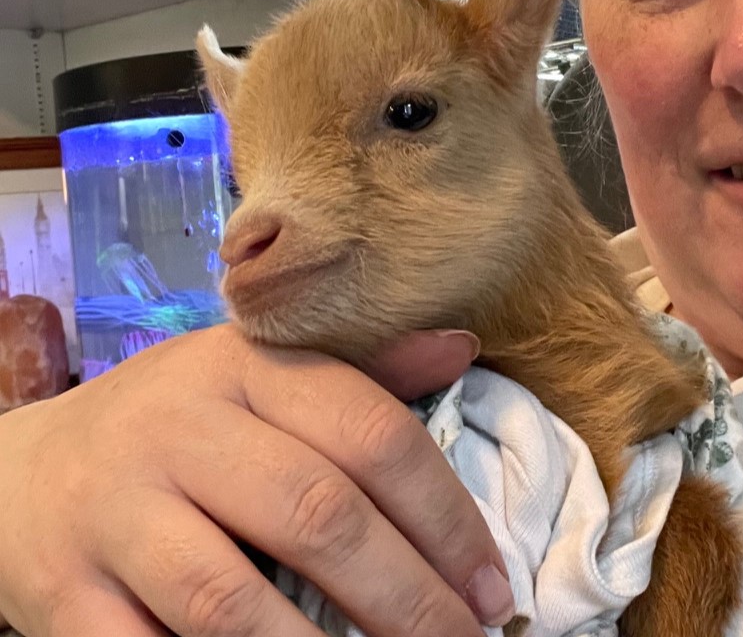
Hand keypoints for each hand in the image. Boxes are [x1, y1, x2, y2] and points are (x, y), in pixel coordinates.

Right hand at [0, 324, 511, 636]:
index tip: (493, 585)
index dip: (445, 514)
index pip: (369, 431)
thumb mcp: (262, 374)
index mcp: (244, 366)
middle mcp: (179, 427)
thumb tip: (460, 347)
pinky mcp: (64, 593)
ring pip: (231, 600)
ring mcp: (116, 512)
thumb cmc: (179, 422)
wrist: (29, 469)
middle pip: (315, 513)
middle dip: (408, 593)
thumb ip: (365, 368)